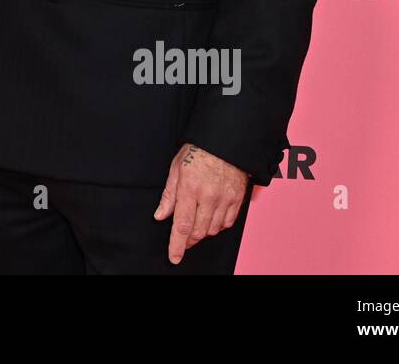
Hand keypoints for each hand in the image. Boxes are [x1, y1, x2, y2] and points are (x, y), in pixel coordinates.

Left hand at [153, 143, 249, 264]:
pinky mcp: (237, 199)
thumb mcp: (176, 169)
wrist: (225, 141)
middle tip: (183, 240)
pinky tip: (211, 220)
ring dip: (203, 233)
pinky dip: (218, 226)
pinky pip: (228, 223)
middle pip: (198, 231)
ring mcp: (225, 199)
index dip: (177, 244)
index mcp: (190, 189)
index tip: (174, 257)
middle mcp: (209, 197)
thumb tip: (161, 215)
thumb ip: (169, 195)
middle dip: (188, 240)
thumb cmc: (198, 152)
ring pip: (213, 229)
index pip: (182, 225)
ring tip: (196, 225)